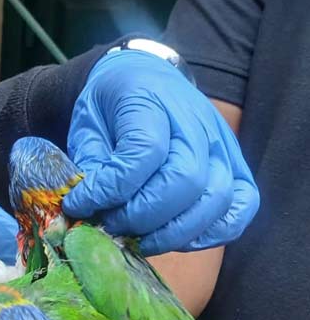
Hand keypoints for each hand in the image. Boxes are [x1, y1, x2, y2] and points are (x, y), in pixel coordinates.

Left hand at [64, 48, 258, 254]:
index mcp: (151, 101)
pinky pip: (239, 208)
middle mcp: (197, 122)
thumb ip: (89, 164)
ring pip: (215, 200)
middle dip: (141, 216)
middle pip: (185, 181)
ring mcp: (223, 145)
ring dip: (172, 232)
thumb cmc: (112, 105)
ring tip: (136, 239)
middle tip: (109, 226)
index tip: (80, 205)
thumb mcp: (87, 124)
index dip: (111, 188)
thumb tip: (87, 209)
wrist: (146, 80)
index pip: (145, 152)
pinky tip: (174, 236)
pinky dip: (210, 232)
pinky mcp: (237, 167)